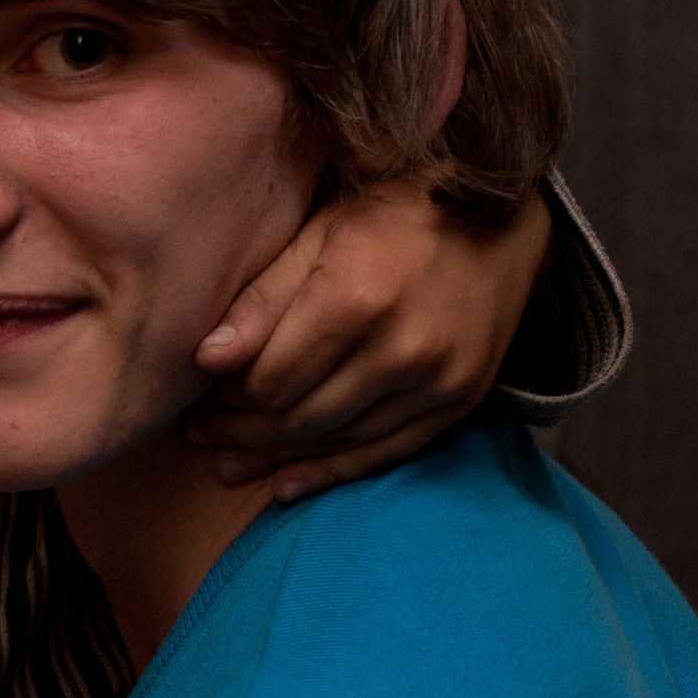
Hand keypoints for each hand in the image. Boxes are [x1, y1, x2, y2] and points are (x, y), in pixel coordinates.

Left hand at [187, 180, 553, 501]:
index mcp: (357, 299)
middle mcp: (403, 349)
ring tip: (227, 462)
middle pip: (298, 418)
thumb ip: (260, 301)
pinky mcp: (460, 400)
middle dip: (239, 432)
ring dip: (274, 458)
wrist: (499, 212)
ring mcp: (438, 381)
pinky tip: (284, 485)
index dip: (226, 394)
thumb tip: (205, 361)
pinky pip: (385, 453)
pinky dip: (332, 473)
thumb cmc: (390, 214)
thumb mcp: (315, 235)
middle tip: (198, 433)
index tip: (201, 391)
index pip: (268, 381)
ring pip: (336, 442)